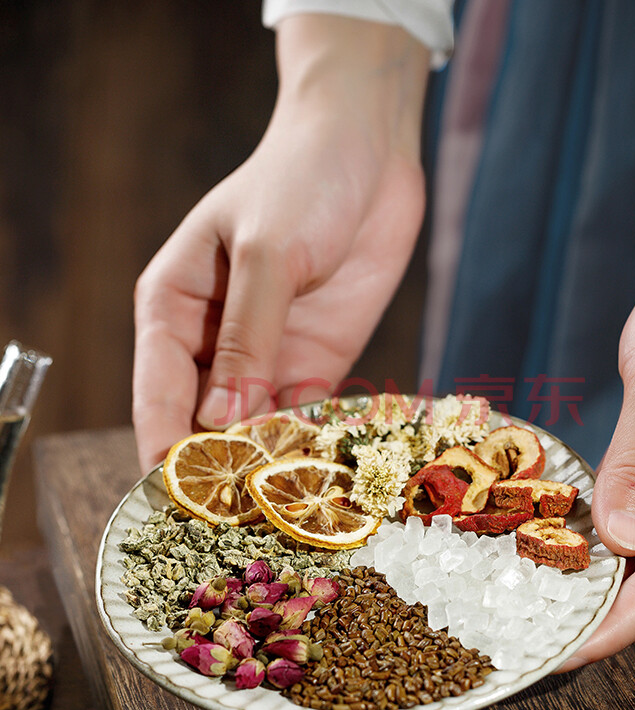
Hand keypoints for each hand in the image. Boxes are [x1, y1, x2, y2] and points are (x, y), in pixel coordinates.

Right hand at [133, 16, 428, 471]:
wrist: (367, 152)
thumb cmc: (300, 181)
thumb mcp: (268, 253)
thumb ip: (247, 337)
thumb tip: (221, 421)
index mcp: (173, 307)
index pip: (157, 392)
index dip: (166, 448)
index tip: (181, 502)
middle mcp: (214, 340)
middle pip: (203, 420)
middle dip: (217, 467)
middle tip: (236, 522)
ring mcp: (266, 354)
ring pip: (255, 426)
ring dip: (266, 464)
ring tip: (280, 511)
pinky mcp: (316, 360)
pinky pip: (305, 414)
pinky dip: (309, 444)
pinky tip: (320, 474)